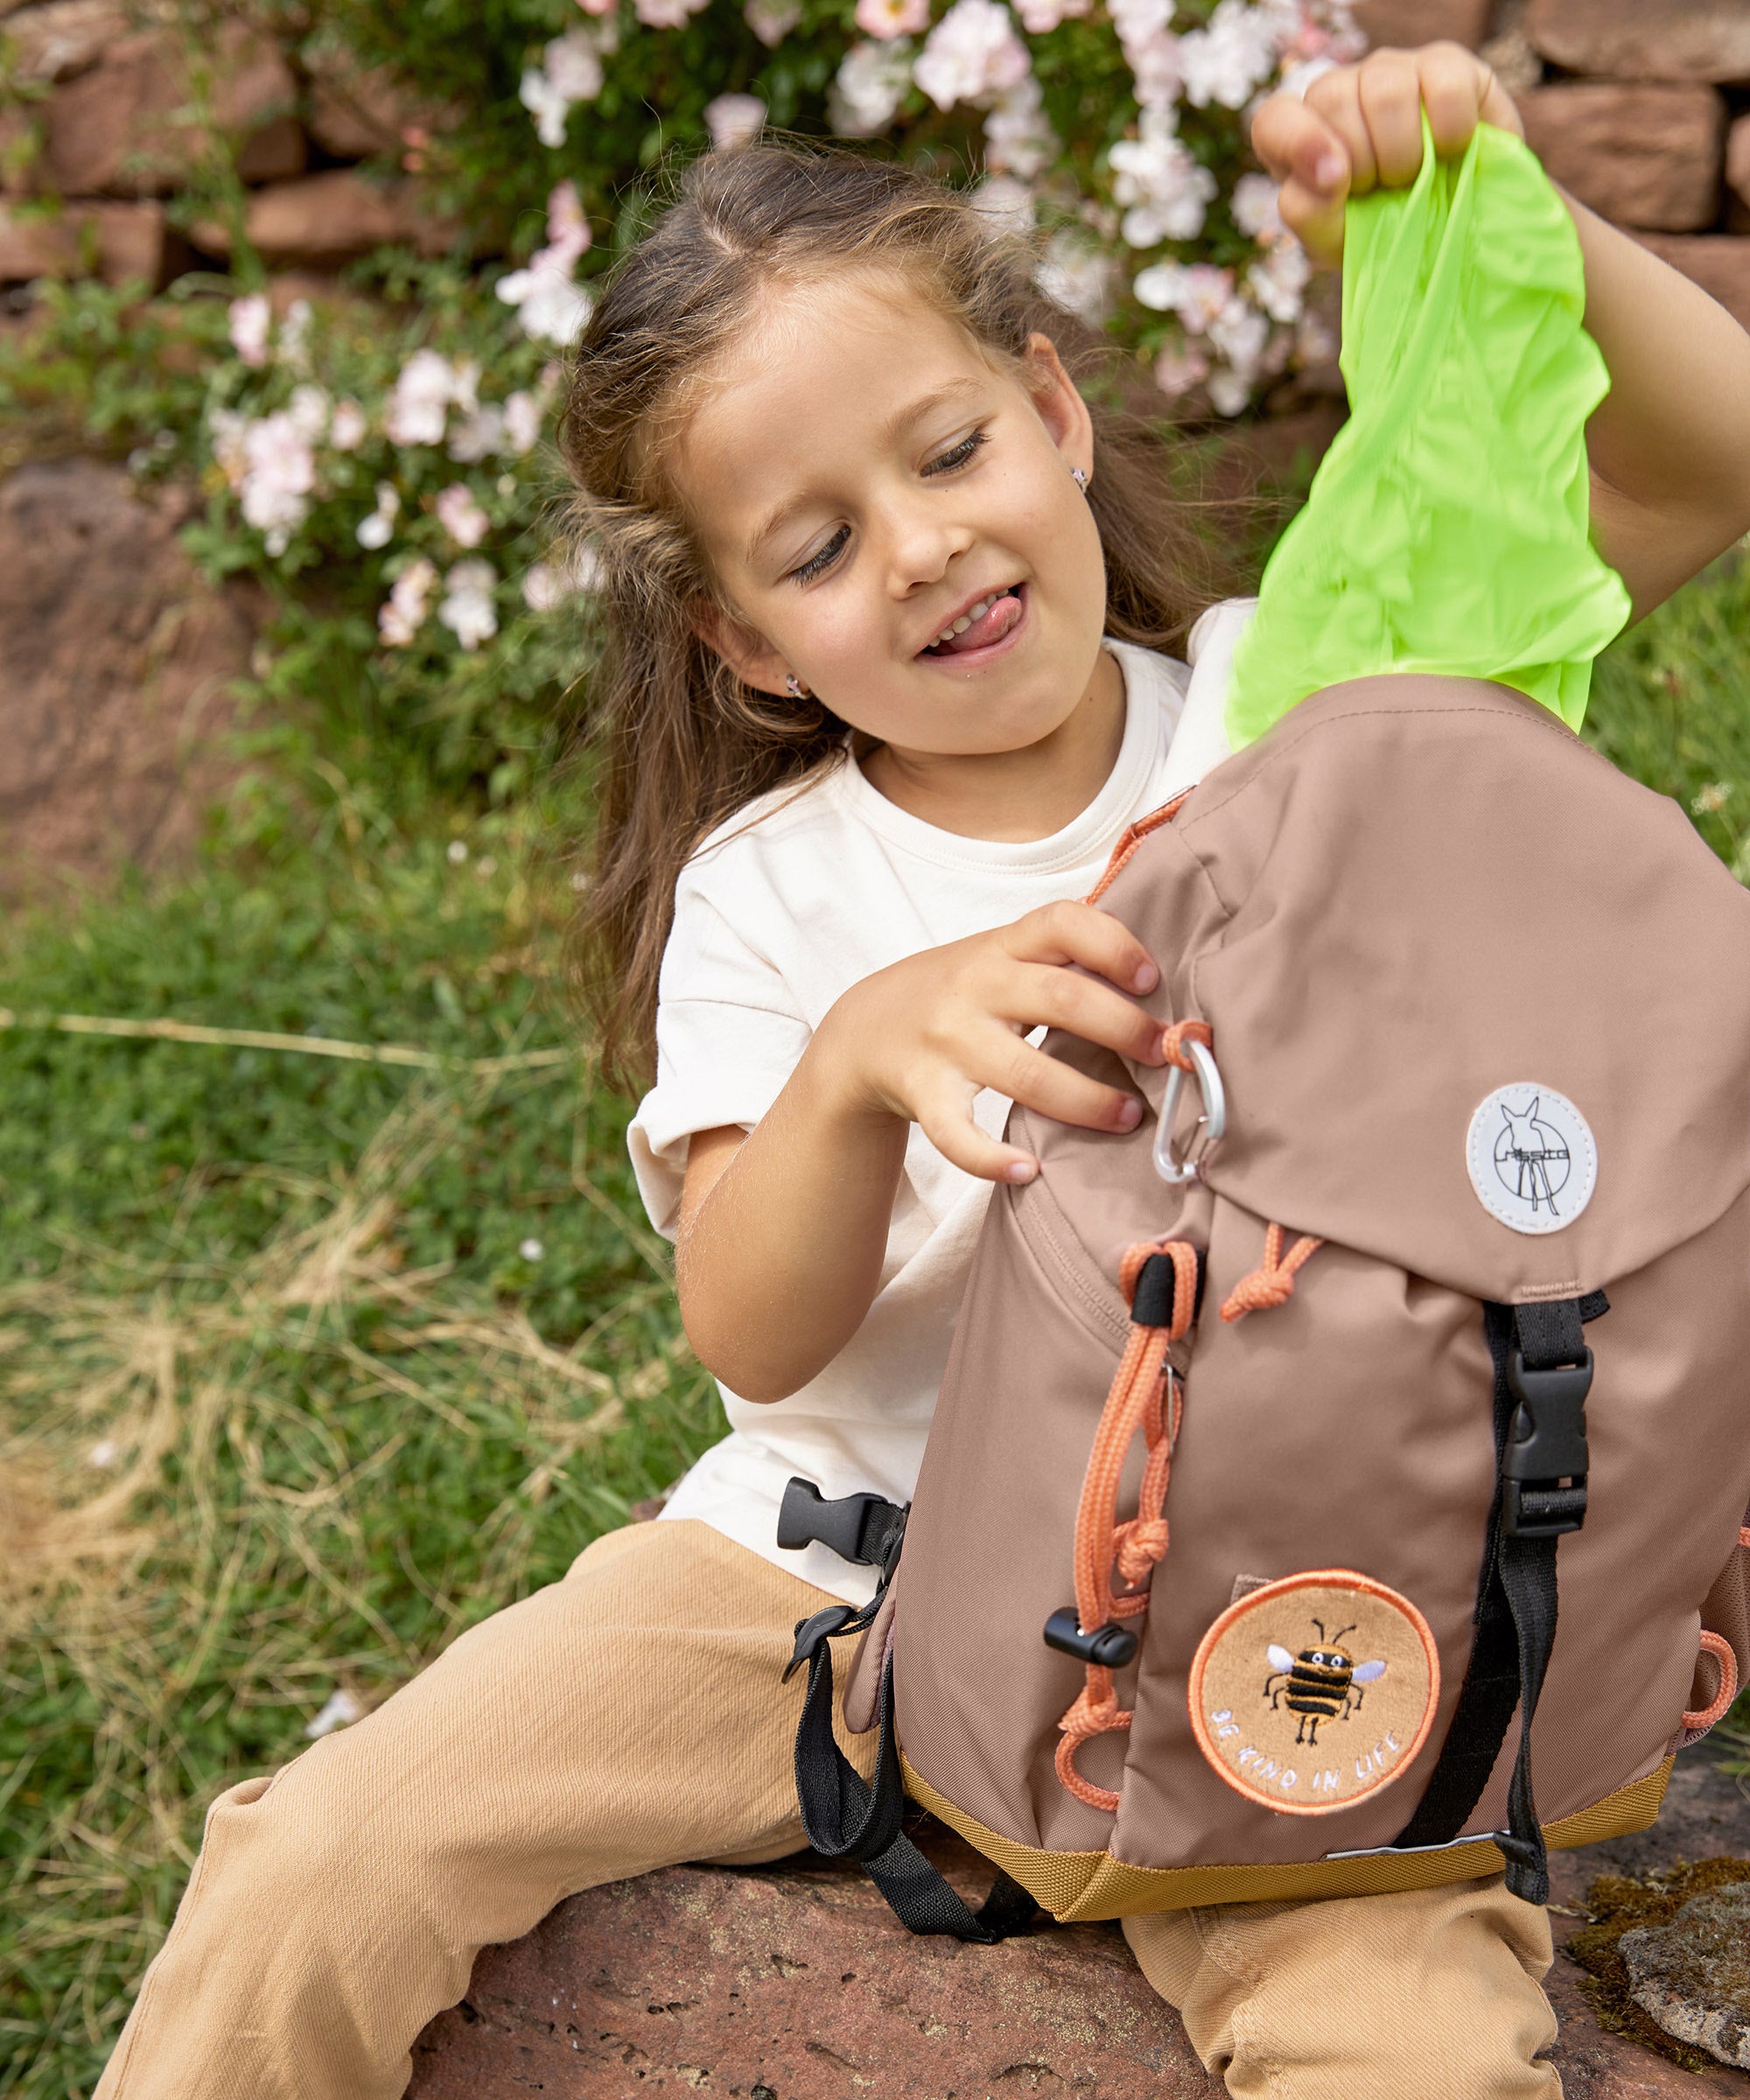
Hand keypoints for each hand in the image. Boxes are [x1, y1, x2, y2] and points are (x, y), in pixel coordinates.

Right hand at [815, 901, 1164, 1184]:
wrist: (864, 1030)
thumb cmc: (958, 993)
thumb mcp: (1001, 956)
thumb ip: (1064, 960)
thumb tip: (1160, 991)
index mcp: (1003, 945)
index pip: (1063, 922)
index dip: (1115, 946)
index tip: (1152, 981)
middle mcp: (975, 985)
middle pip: (1062, 999)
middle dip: (1126, 1030)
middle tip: (1168, 1056)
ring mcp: (948, 1041)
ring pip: (1026, 1074)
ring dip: (1088, 1101)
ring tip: (1129, 1116)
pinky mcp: (925, 1093)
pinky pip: (957, 1134)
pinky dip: (991, 1159)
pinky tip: (1028, 1171)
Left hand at [1251, 42, 1523, 266]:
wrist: (1451, 230)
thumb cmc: (1384, 234)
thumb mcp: (1337, 243)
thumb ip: (1310, 213)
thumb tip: (1329, 177)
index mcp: (1302, 137)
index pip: (1274, 120)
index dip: (1300, 144)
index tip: (1336, 183)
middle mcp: (1340, 93)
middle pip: (1333, 99)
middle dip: (1362, 162)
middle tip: (1385, 191)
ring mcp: (1390, 71)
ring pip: (1384, 90)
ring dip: (1404, 152)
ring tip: (1417, 177)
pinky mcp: (1444, 64)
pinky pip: (1441, 84)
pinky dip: (1450, 130)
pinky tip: (1453, 151)